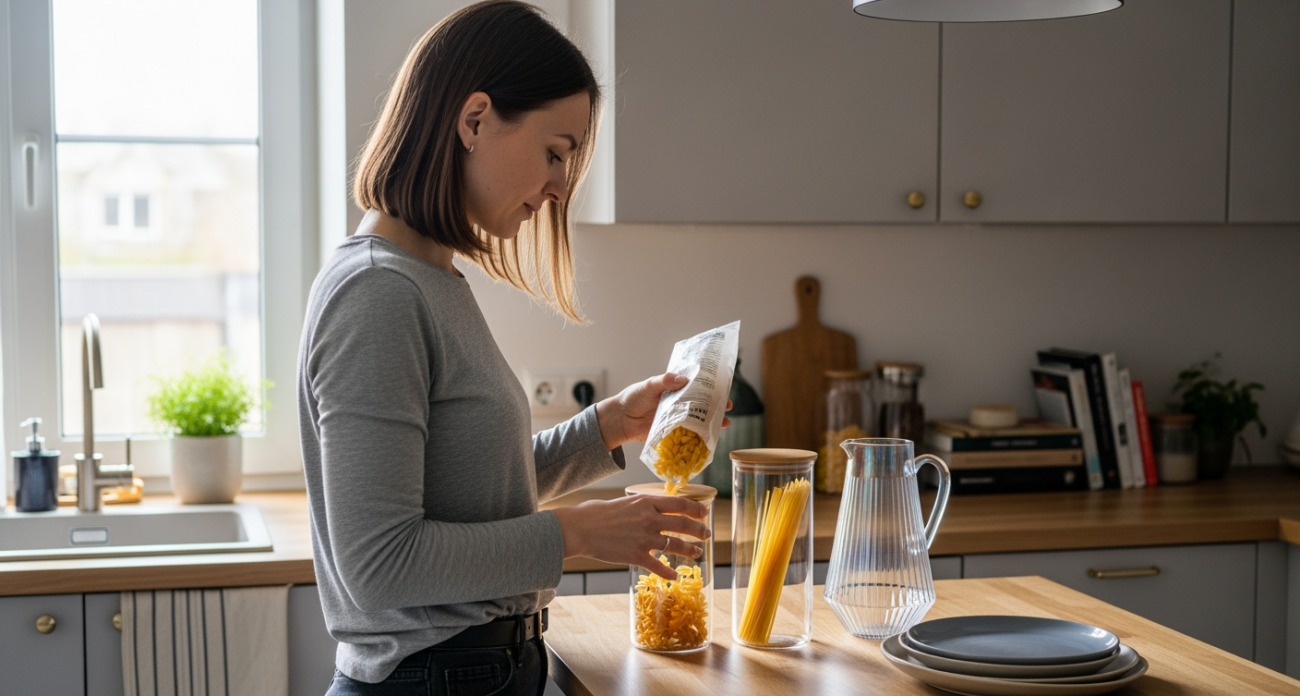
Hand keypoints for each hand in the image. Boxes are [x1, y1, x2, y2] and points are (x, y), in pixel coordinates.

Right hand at [551, 494, 711, 579]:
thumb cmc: (596, 513)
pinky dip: (669, 573)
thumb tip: (652, 508)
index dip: (696, 508)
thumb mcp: (624, 502)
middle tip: (707, 534)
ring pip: (676, 545)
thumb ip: (641, 506)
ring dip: (691, 550)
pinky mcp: (636, 556)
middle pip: (684, 524)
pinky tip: (674, 577)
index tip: (705, 512)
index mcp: (647, 503)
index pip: (680, 504)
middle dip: (699, 530)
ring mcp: (644, 538)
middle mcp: (650, 519)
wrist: (580, 529)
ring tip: (698, 553)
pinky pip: (659, 566)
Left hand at [595, 372, 731, 449]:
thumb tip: (684, 380)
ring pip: (699, 420)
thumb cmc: (634, 398)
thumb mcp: (649, 385)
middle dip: (717, 407)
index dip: (712, 388)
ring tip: (724, 424)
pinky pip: (689, 435)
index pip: (697, 387)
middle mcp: (679, 404)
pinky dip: (699, 437)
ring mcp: (677, 419)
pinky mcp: (673, 433)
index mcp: (676, 390)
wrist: (620, 419)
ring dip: (712, 423)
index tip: (724, 389)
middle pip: (703, 405)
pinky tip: (710, 438)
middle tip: (728, 408)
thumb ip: (665, 381)